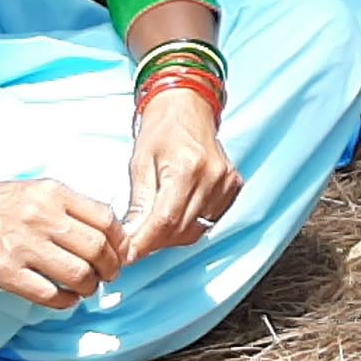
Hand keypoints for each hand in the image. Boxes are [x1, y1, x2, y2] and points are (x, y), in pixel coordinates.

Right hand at [0, 176, 120, 307]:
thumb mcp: (38, 191)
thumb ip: (72, 208)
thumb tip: (108, 235)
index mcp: (53, 193)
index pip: (106, 219)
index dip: (120, 242)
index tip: (119, 253)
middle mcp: (41, 217)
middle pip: (97, 249)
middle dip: (110, 268)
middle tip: (108, 275)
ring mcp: (23, 246)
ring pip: (78, 275)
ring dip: (90, 287)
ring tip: (86, 288)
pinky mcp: (6, 272)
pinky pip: (49, 295)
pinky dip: (65, 301)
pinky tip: (65, 298)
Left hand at [113, 84, 239, 267]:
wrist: (187, 105)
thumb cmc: (162, 128)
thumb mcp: (140, 163)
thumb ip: (138, 204)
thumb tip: (129, 238)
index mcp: (185, 167)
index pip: (165, 220)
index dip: (144, 243)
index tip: (127, 255)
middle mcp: (211, 177)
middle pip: (181, 229)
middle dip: (154, 242)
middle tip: (135, 239)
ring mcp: (226, 183)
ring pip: (196, 229)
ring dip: (171, 235)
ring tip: (154, 222)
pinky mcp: (233, 186)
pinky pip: (210, 220)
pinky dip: (191, 224)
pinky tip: (177, 212)